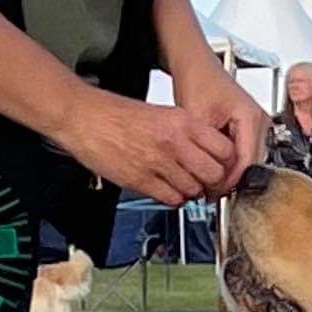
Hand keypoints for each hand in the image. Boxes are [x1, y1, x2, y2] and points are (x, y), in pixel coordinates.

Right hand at [64, 91, 234, 206]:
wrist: (84, 117)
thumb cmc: (117, 114)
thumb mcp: (163, 112)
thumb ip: (187, 131)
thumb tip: (207, 149)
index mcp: (182, 121)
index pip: (225, 149)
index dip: (226, 163)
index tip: (222, 166)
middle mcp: (174, 142)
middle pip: (214, 174)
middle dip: (213, 182)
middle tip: (207, 182)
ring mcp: (158, 162)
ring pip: (194, 189)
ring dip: (192, 191)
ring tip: (183, 184)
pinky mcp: (141, 180)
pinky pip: (171, 198)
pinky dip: (173, 198)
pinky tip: (167, 189)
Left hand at [184, 72, 269, 196]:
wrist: (196, 66)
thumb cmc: (197, 80)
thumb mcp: (197, 120)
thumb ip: (206, 151)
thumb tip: (211, 179)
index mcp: (252, 117)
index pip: (247, 161)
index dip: (230, 181)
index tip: (213, 192)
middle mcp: (260, 121)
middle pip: (252, 164)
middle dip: (230, 179)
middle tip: (208, 192)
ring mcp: (257, 124)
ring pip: (249, 161)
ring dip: (230, 172)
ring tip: (208, 181)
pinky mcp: (249, 127)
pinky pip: (244, 152)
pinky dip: (229, 162)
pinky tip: (213, 166)